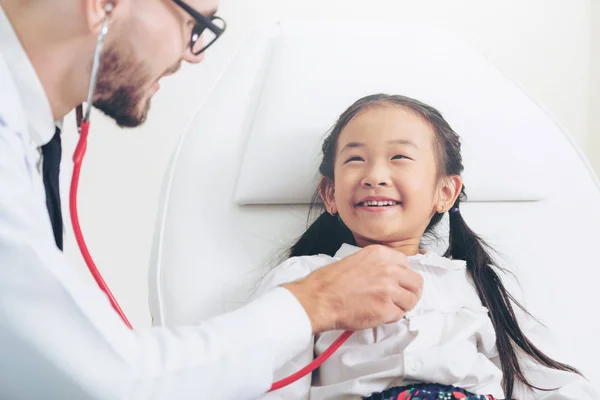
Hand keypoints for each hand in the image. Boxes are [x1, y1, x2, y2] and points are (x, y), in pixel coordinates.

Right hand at [283, 245, 423, 333]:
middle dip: (409, 292)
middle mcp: (388, 268)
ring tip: (386, 308)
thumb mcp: (357, 260)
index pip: (407, 264)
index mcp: (381, 254)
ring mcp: (389, 289)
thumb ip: (378, 265)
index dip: (403, 277)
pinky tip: (376, 314)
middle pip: (416, 282)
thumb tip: (392, 276)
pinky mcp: (386, 308)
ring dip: (401, 306)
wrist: (318, 298)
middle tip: (399, 299)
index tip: (398, 284)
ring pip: (411, 300)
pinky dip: (390, 318)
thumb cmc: (330, 282)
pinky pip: (399, 315)